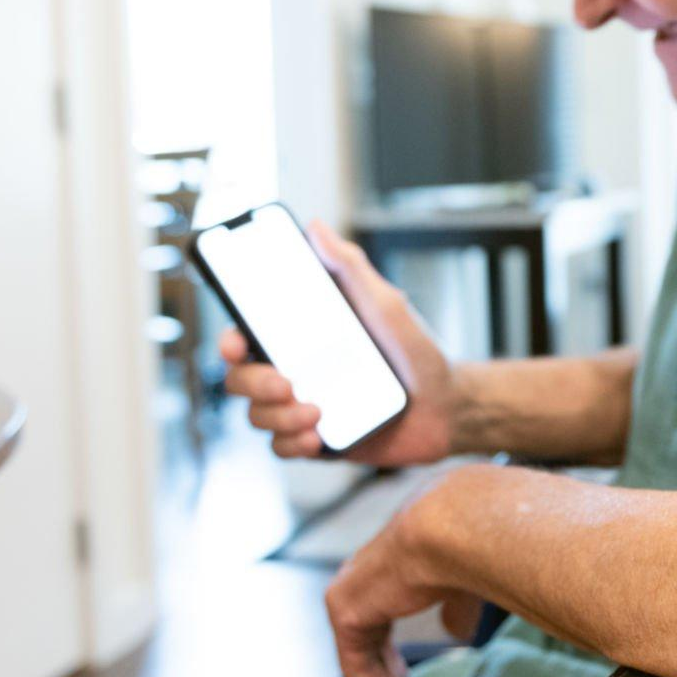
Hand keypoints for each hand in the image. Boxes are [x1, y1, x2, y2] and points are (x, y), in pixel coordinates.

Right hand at [220, 220, 457, 465]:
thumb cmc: (415, 349)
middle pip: (240, 379)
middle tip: (285, 384)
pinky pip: (281, 447)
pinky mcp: (315, 440)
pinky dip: (291, 444)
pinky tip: (315, 438)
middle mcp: (294, 370)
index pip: (246, 336)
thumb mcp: (384, 303)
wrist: (446, 405)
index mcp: (300, 337)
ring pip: (257, 416)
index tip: (236, 344)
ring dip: (276, 417)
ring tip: (315, 413)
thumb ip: (350, 267)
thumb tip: (317, 228)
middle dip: (252, 383)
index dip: (229, 340)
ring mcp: (301, 407)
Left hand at [323, 481, 484, 676]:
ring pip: (364, 657)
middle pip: (373, 641)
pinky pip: (357, 665)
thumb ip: (457, 607)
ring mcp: (351, 591)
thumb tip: (457, 634)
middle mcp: (366, 575)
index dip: (401, 658)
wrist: (453, 527)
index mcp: (393, 563)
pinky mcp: (344, 610)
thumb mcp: (467, 582)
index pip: (387, 616)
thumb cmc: (471, 544)